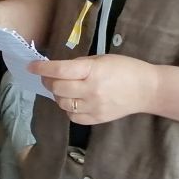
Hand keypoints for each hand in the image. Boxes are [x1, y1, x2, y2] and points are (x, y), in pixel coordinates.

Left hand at [30, 54, 159, 124]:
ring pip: (62, 103)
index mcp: (93, 70)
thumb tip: (56, 70)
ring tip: (64, 88)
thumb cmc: (125, 69)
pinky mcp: (97, 119)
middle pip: (57, 88)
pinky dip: (68, 108)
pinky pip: (72, 116)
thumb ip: (79, 65)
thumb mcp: (101, 59)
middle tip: (48, 77)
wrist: (147, 90)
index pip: (60, 70)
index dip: (42, 68)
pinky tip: (74, 101)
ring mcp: (94, 107)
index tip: (31, 66)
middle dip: (48, 81)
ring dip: (58, 95)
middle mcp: (91, 90)